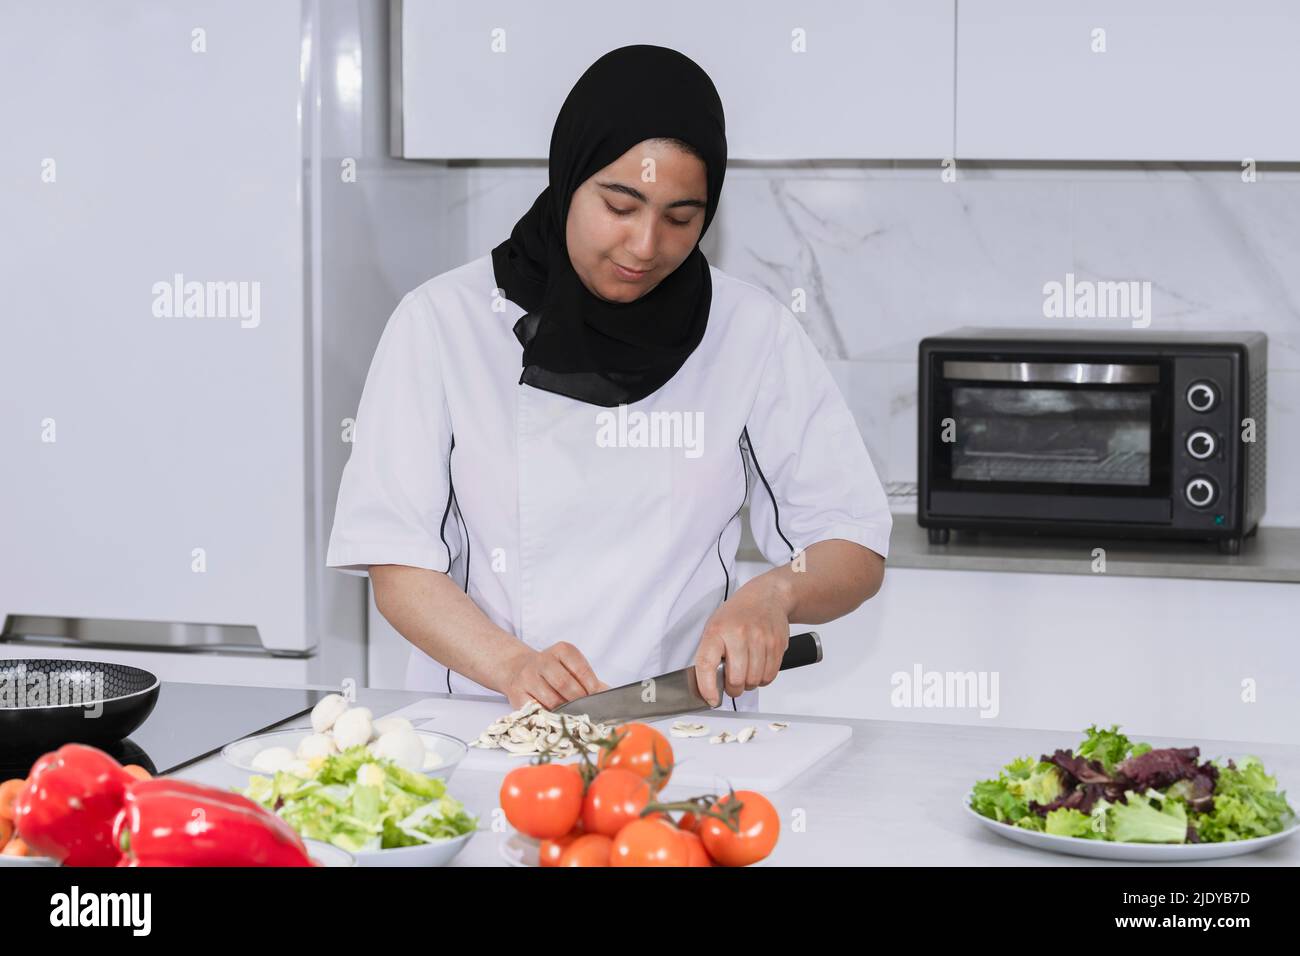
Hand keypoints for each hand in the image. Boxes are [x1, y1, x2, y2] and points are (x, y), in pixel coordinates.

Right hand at [501, 641, 608, 710]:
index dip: (591, 686)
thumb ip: (591, 681)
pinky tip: (555, 717)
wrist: (517, 668)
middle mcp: (543, 660)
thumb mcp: (571, 668)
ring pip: (552, 700)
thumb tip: (612, 694)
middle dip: (579, 700)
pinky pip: (537, 710)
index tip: (597, 698)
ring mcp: (527, 677)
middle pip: (565, 685)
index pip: (581, 669)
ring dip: (565, 711)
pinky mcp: (517, 694)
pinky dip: (548, 716)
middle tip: (586, 710)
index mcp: (561, 650)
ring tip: (572, 714)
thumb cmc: (552, 671)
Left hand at [692, 575, 793, 707]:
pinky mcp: (777, 644)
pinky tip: (759, 668)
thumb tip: (708, 686)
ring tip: (746, 673)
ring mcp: (760, 638)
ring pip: (754, 680)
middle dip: (733, 689)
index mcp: (717, 630)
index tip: (711, 699)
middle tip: (732, 686)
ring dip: (749, 684)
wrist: (766, 596)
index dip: (707, 687)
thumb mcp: (714, 627)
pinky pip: (770, 676)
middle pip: (736, 679)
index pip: (707, 664)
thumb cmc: (737, 614)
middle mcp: (739, 633)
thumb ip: (710, 654)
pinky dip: (763, 679)